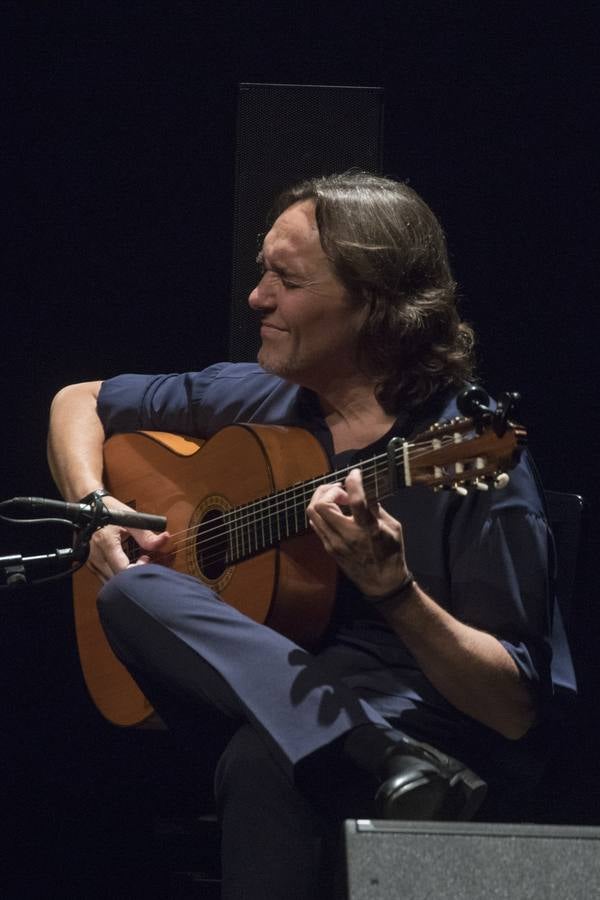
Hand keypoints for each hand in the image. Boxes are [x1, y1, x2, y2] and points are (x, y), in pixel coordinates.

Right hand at [85, 497, 169, 582]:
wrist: (87, 510)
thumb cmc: (110, 511)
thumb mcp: (130, 519)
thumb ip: (147, 534)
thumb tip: (165, 539)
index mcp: (105, 542)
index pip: (122, 569)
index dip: (138, 569)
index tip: (145, 558)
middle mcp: (95, 555)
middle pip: (116, 579)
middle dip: (132, 575)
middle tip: (142, 561)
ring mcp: (90, 562)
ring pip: (109, 581)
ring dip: (124, 577)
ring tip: (133, 563)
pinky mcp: (89, 565)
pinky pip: (103, 577)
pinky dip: (116, 575)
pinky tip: (123, 564)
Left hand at [306, 468, 409, 596]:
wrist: (382, 584)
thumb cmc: (392, 554)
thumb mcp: (393, 527)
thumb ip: (376, 507)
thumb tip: (365, 489)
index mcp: (369, 530)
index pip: (356, 501)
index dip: (353, 482)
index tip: (354, 473)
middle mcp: (348, 536)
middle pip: (321, 505)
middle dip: (328, 490)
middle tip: (341, 490)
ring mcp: (334, 544)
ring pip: (313, 513)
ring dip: (322, 500)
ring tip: (336, 498)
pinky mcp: (329, 549)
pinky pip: (315, 524)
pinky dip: (321, 512)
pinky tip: (334, 512)